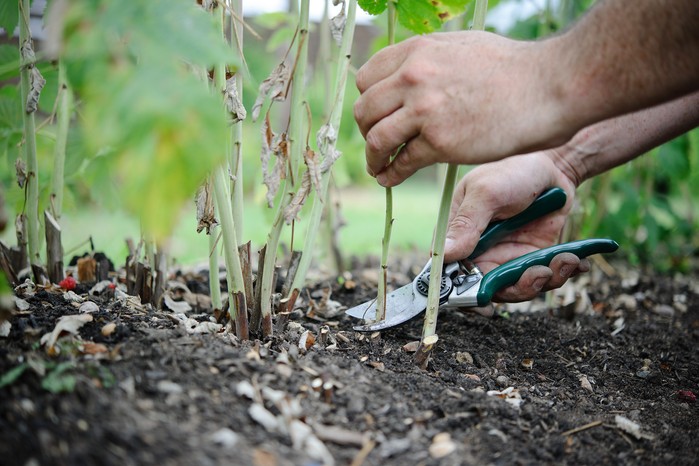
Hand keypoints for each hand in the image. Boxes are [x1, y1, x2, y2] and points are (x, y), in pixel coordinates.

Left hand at [354, 31, 572, 186]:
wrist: (546, 86)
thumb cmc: (512, 67)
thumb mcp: (461, 47)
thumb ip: (429, 60)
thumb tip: (411, 73)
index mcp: (417, 51)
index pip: (367, 78)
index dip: (369, 100)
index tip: (376, 115)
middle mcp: (413, 77)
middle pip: (365, 111)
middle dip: (366, 131)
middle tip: (376, 144)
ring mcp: (424, 110)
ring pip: (376, 139)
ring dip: (373, 158)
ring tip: (378, 168)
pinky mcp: (440, 142)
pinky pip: (402, 162)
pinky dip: (391, 174)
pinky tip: (391, 179)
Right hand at [445, 151, 587, 304]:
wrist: (553, 166)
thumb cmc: (512, 171)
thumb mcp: (486, 193)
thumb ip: (466, 223)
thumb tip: (445, 255)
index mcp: (457, 235)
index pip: (448, 273)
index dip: (461, 293)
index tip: (484, 301)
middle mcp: (478, 252)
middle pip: (486, 289)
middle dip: (516, 288)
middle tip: (539, 274)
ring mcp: (505, 257)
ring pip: (517, 289)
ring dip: (543, 281)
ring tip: (563, 260)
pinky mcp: (531, 259)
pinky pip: (542, 279)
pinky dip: (561, 274)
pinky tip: (576, 261)